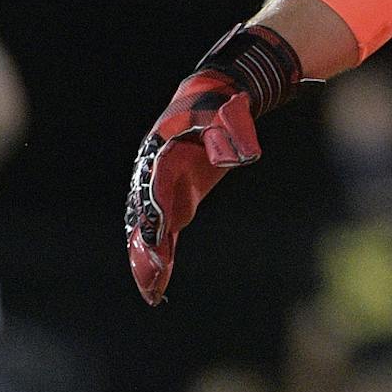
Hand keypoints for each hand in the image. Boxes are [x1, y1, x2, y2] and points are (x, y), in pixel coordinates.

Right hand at [125, 71, 262, 304]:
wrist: (211, 101)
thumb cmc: (220, 109)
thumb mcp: (230, 115)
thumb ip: (234, 134)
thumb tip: (245, 155)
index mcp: (163, 149)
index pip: (157, 183)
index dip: (156, 209)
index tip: (157, 234)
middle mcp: (153, 173)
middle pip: (146, 213)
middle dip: (147, 243)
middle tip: (153, 273)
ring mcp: (158, 190)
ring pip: (148, 229)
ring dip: (147, 259)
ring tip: (151, 290)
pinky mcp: (172, 202)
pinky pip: (161, 233)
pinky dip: (158, 258)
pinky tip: (157, 285)